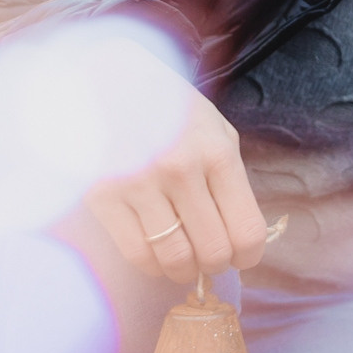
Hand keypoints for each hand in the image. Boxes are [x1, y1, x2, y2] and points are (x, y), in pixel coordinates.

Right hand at [83, 81, 268, 284]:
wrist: (110, 82)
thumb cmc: (172, 111)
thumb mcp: (216, 132)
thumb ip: (231, 179)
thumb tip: (242, 234)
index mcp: (218, 153)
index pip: (247, 229)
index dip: (249, 255)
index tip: (242, 257)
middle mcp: (181, 171)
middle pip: (212, 251)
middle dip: (216, 264)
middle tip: (210, 258)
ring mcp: (139, 185)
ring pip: (174, 259)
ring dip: (184, 270)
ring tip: (184, 261)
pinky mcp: (103, 196)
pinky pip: (136, 253)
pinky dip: (152, 265)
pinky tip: (156, 254)